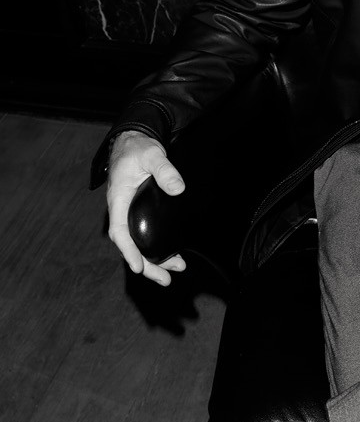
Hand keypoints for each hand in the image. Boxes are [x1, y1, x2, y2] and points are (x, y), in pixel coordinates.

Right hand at [106, 130, 186, 285]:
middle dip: (146, 265)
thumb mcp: (152, 155)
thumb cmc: (138, 148)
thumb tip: (178, 189)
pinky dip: (156, 247)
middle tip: (166, 279)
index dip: (129, 250)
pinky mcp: (139, 211)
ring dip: (154, 259)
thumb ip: (164, 170)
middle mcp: (122, 209)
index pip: (119, 230)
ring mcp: (130, 212)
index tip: (139, 267)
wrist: (134, 141)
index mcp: (119, 198)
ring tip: (176, 269)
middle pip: (129, 244)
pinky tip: (172, 254)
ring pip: (138, 242)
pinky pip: (144, 234)